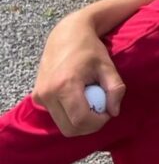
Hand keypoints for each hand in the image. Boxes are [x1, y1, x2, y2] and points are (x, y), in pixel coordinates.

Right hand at [31, 14, 124, 135]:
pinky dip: (70, 114)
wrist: (67, 34)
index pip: (80, 120)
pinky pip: (56, 115)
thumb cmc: (90, 49)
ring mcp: (39, 96)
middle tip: (101, 111)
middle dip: (89, 126)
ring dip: (79, 121)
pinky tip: (79, 98)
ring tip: (91, 101)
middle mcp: (47, 93)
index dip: (98, 123)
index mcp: (65, 85)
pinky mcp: (37, 97)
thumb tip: (114, 112)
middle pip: (69, 128)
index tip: (108, 113)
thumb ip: (115, 89)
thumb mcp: (108, 66)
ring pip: (62, 125)